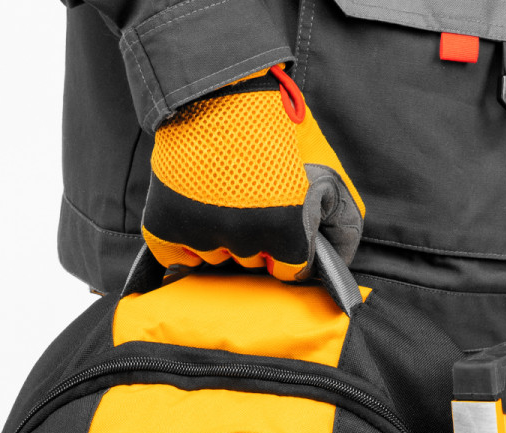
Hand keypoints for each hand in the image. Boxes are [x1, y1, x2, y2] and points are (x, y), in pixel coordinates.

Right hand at [141, 65, 364, 281]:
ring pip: (217, 260)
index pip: (290, 270)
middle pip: (253, 263)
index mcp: (286, 231)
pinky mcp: (166, 225)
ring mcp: (202, 234)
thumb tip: (334, 263)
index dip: (290, 248)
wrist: (217, 89)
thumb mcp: (327, 171)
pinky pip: (178, 259)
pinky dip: (184, 246)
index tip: (284, 224)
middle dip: (257, 237)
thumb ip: (339, 223)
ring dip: (222, 237)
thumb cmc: (277, 127)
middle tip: (252, 196)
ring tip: (224, 196)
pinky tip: (195, 217)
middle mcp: (244, 240)